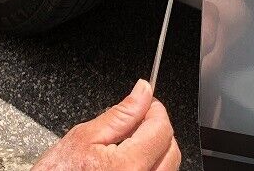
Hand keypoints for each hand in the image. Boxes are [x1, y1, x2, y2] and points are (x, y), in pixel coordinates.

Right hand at [32, 80, 179, 170]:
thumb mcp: (82, 138)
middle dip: (157, 130)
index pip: (162, 128)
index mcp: (127, 167)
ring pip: (167, 168)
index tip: (144, 104)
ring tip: (127, 146)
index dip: (153, 109)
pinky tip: (127, 164)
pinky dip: (150, 167)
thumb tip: (143, 91)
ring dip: (155, 151)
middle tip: (135, 123)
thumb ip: (119, 114)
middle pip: (171, 150)